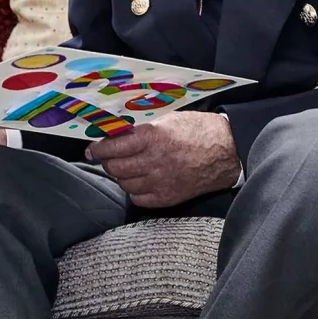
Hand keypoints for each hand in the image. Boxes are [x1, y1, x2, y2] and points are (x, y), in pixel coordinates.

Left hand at [86, 112, 240, 208]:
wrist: (226, 150)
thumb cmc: (196, 130)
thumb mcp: (166, 120)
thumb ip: (140, 128)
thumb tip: (115, 132)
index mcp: (152, 137)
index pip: (112, 146)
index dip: (97, 149)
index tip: (91, 149)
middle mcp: (154, 161)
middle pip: (115, 167)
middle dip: (106, 161)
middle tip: (107, 157)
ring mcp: (161, 181)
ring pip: (124, 184)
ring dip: (120, 175)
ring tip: (125, 167)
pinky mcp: (168, 197)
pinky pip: (138, 198)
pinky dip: (133, 190)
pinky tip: (138, 180)